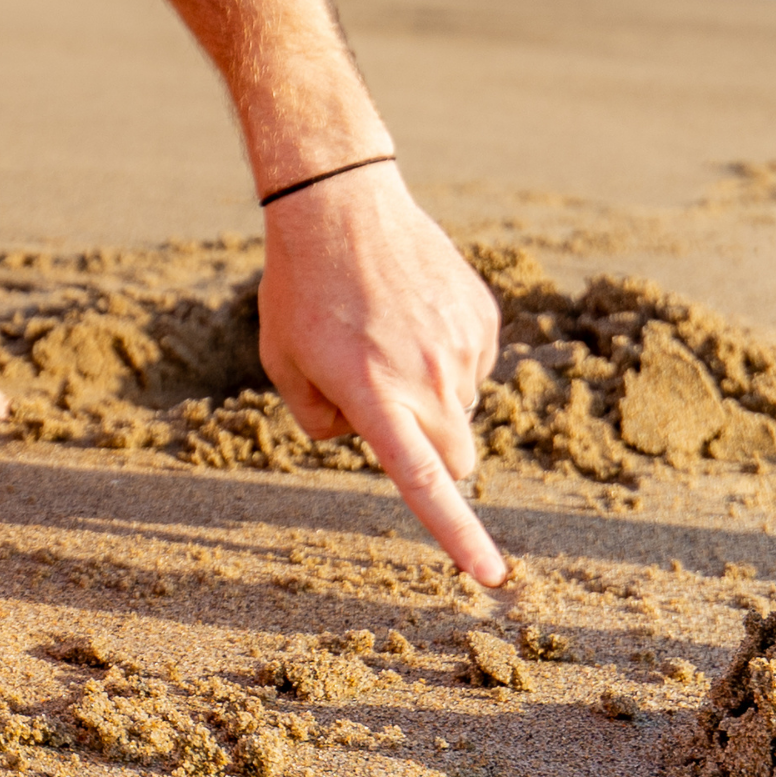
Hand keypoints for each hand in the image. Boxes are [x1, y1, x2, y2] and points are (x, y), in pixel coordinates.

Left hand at [257, 164, 505, 586]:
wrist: (340, 200)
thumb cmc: (300, 285)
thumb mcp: (284, 361)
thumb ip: (319, 420)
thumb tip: (366, 435)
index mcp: (376, 398)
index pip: (425, 484)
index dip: (458, 535)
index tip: (490, 576)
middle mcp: (428, 378)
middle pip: (455, 460)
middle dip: (431, 456)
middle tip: (386, 406)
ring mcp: (461, 346)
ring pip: (462, 409)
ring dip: (432, 397)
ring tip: (385, 336)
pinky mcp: (482, 317)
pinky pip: (474, 364)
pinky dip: (446, 355)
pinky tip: (410, 312)